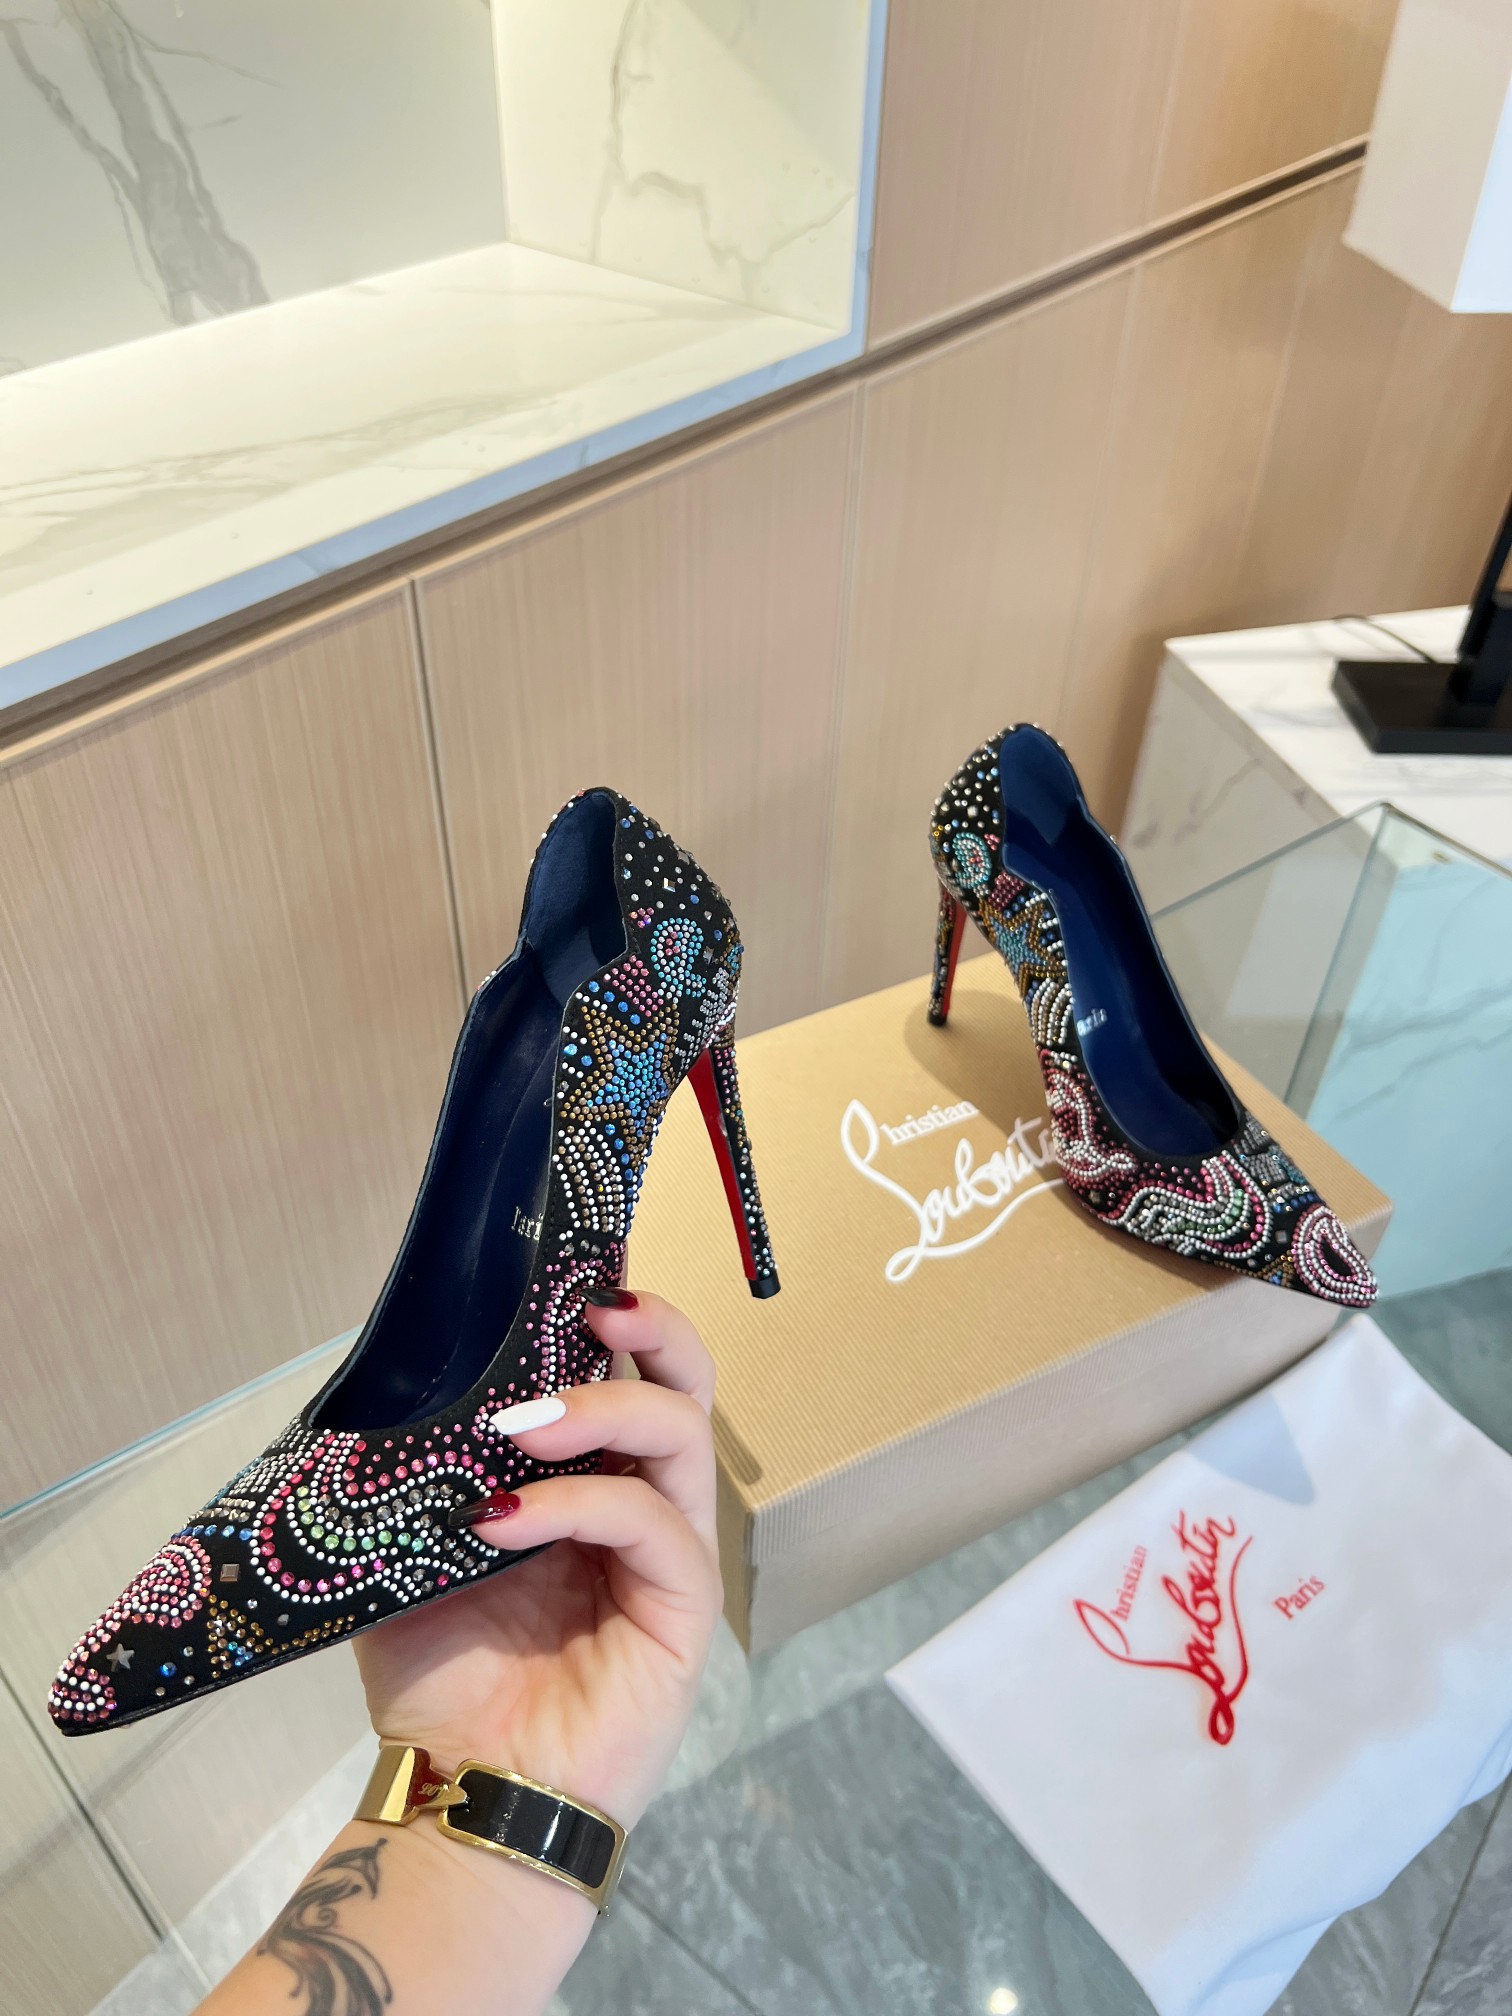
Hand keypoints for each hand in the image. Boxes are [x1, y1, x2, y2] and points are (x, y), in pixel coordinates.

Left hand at [353, 1292, 721, 1829]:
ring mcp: (669, 1555)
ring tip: (526, 1425)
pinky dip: (580, 1503)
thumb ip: (424, 1477)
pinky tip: (506, 1520)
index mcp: (589, 1481)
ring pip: (683, 1436)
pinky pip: (653, 1525)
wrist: (460, 1794)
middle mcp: (641, 1505)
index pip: (627, 1377)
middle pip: (687, 1386)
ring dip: (605, 1408)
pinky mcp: (684, 1608)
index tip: (574, 1278)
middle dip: (654, 1331)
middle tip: (599, 1307)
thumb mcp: (413, 1551)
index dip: (616, 1322)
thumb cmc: (443, 1678)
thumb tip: (392, 1386)